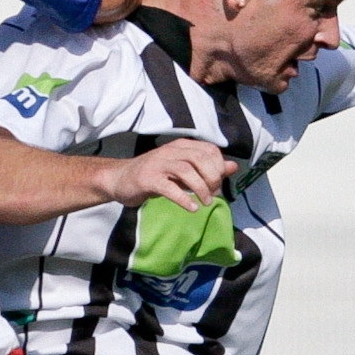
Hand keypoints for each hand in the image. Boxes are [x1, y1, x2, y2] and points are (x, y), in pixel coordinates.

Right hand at [101, 139, 234, 210]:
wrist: (120, 179)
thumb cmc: (156, 175)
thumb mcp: (184, 170)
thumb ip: (208, 168)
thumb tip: (233, 167)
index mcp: (181, 146)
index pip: (210, 150)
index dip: (219, 167)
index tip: (218, 185)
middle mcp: (170, 151)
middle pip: (200, 159)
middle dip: (212, 178)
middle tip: (213, 194)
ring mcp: (158, 164)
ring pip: (186, 170)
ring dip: (200, 188)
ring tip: (205, 203)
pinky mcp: (148, 179)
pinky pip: (169, 187)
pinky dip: (184, 199)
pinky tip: (192, 208)